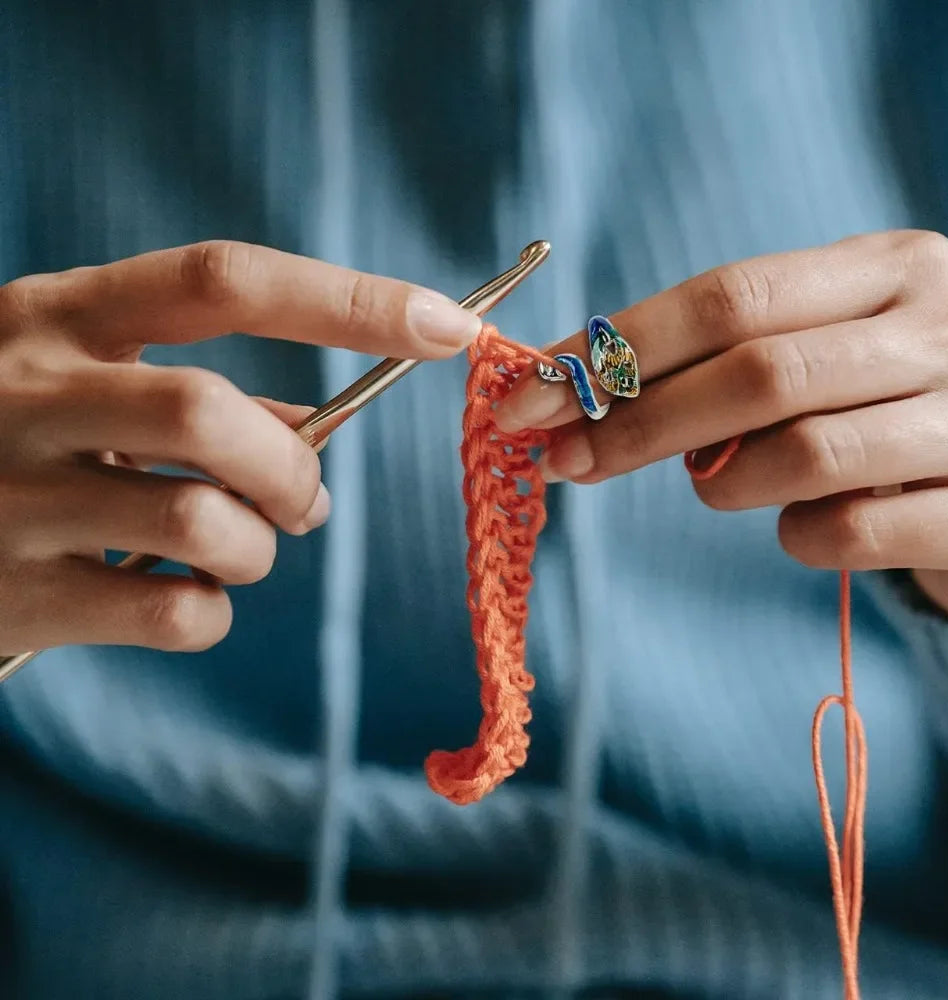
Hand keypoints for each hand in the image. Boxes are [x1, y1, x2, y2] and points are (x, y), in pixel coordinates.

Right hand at [0, 240, 480, 654]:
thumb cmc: (6, 437)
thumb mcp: (78, 378)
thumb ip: (187, 393)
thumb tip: (303, 435)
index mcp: (57, 315)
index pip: (223, 283)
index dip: (347, 300)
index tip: (445, 324)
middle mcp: (24, 390)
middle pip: (213, 416)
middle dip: (294, 469)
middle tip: (305, 502)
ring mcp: (9, 495)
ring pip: (203, 524)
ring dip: (257, 548)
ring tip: (235, 551)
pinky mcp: (10, 595)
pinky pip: (175, 611)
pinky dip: (211, 611)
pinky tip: (178, 596)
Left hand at [496, 230, 947, 625]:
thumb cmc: (894, 408)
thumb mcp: (832, 352)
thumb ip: (734, 358)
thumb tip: (578, 391)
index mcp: (895, 270)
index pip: (730, 296)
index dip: (619, 347)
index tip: (532, 393)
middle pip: (754, 371)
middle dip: (636, 422)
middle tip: (564, 459)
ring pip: (803, 451)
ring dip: (722, 482)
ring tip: (719, 486)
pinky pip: (850, 531)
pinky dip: (797, 537)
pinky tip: (803, 527)